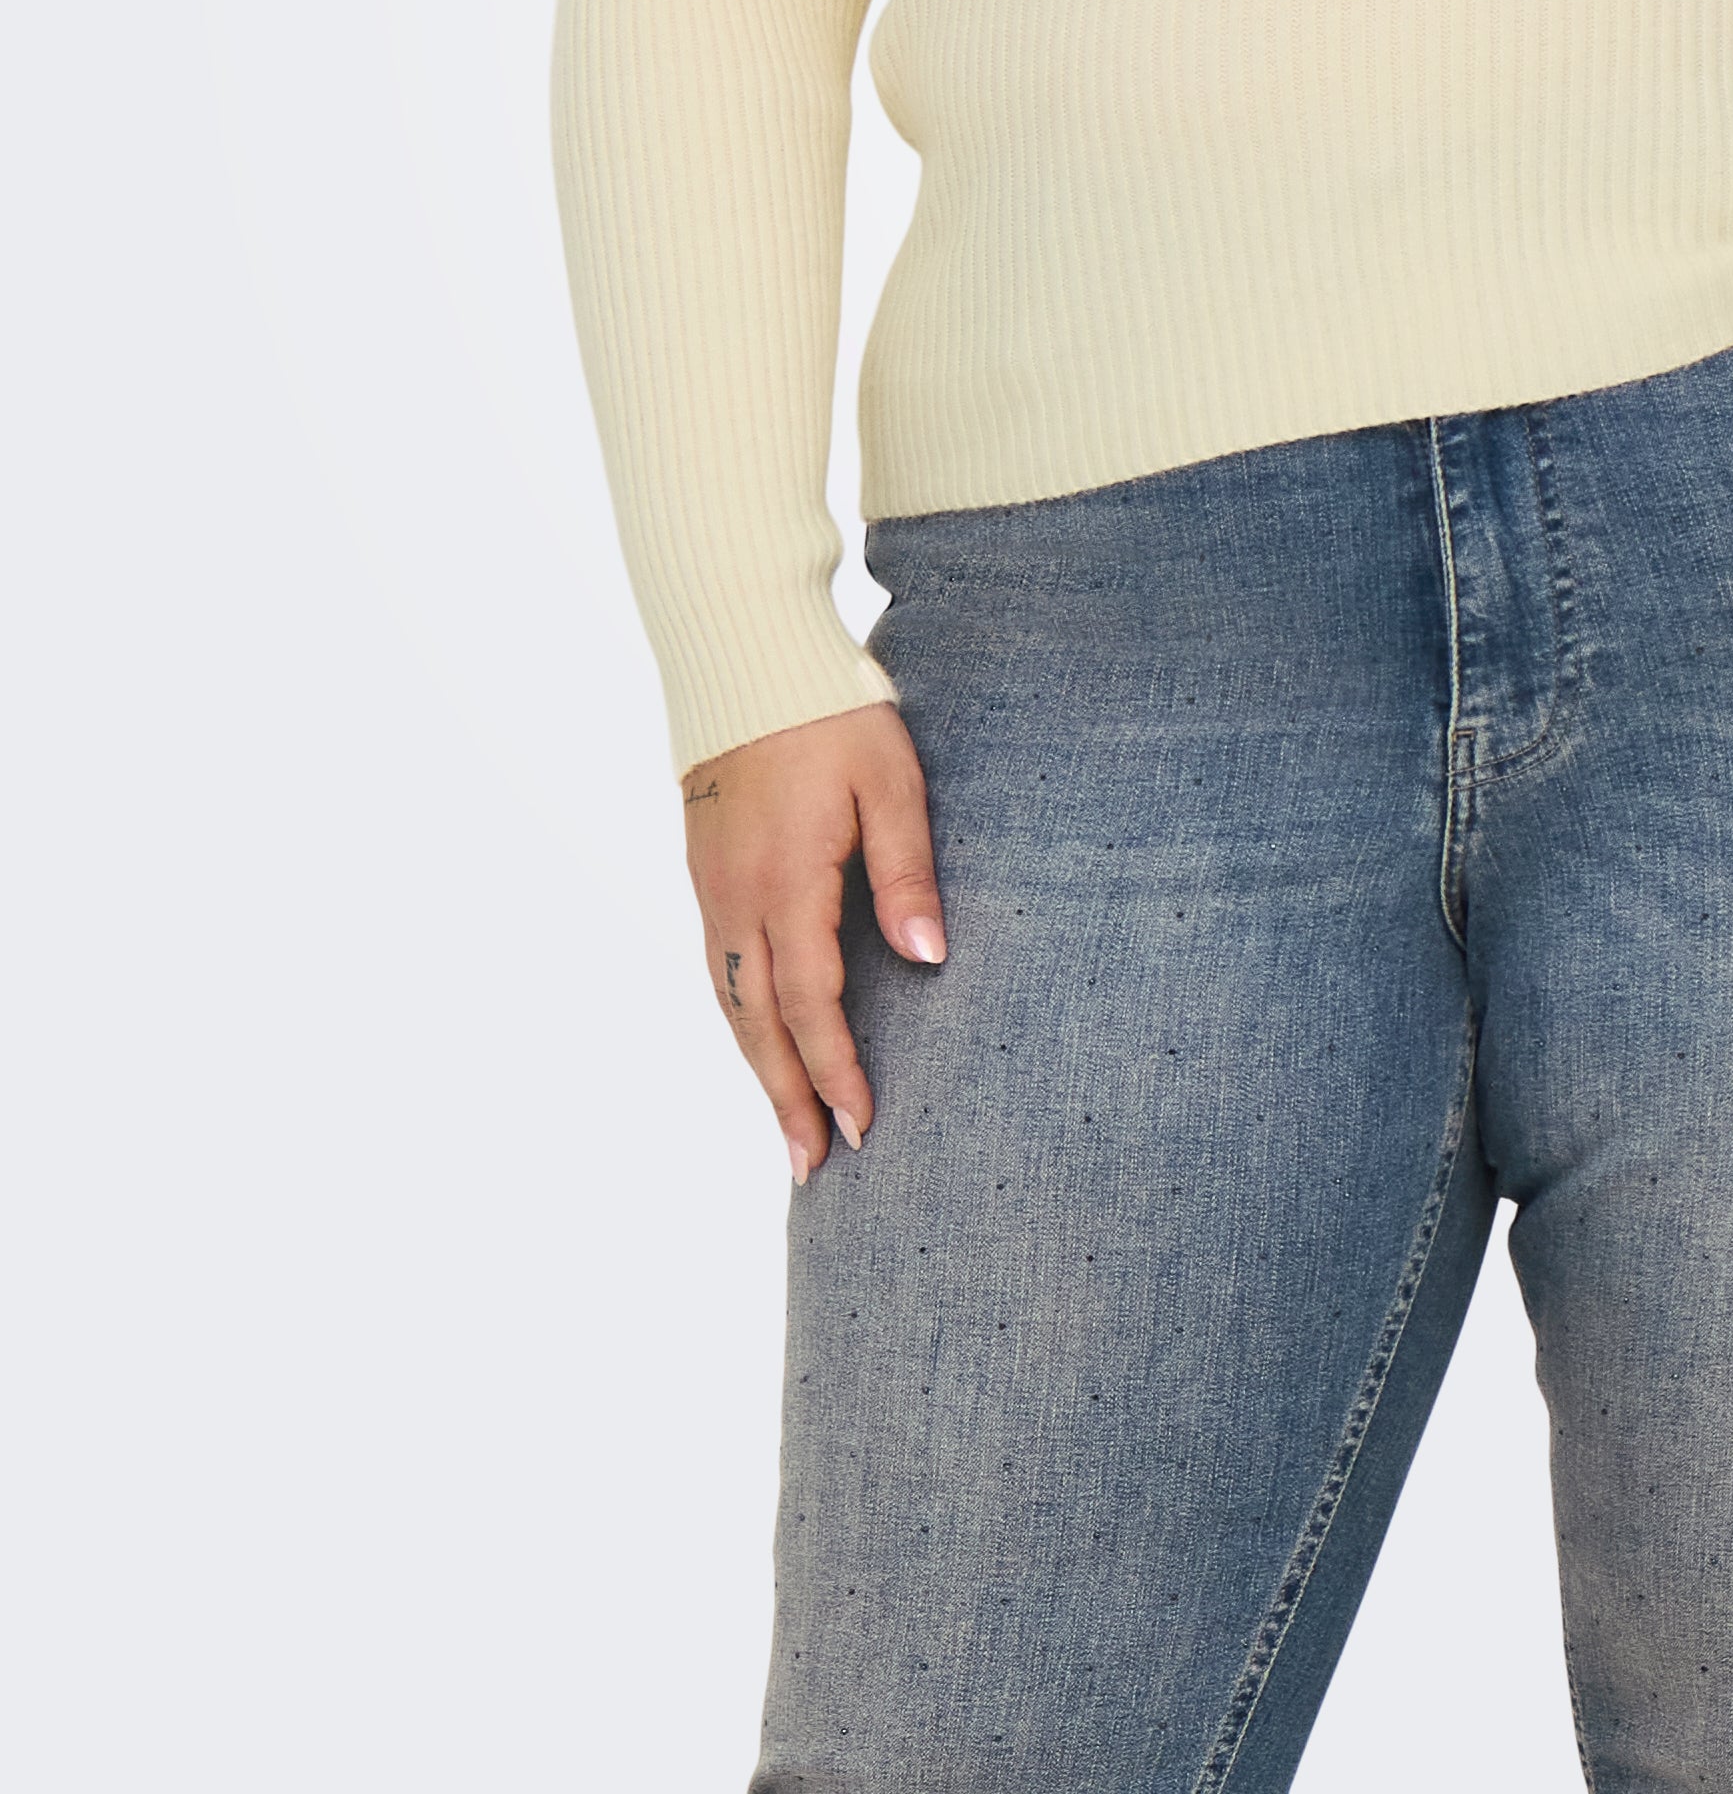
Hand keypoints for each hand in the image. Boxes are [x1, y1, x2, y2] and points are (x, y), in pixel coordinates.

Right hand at [679, 702, 946, 1180]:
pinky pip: (720, 968)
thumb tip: (929, 959)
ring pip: (731, 1002)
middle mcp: (738, 899)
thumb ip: (905, 873)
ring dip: (758, 1069)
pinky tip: (758, 1040)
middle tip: (811, 1170)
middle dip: (786, 1099)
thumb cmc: (831, 715)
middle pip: (759, 1024)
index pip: (812, 1003)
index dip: (836, 1071)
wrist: (747, 660)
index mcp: (788, 882)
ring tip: (785, 1127)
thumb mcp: (889, 782)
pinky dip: (740, 1020)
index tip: (862, 1129)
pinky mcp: (706, 872)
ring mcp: (713, 888)